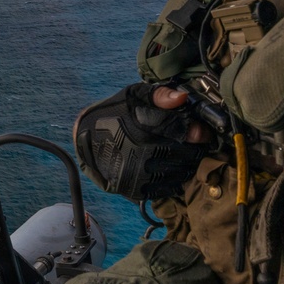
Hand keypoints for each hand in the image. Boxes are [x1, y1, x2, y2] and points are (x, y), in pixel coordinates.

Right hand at [73, 83, 210, 200]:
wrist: (86, 141)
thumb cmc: (113, 115)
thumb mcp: (132, 96)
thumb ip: (158, 94)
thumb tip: (182, 97)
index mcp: (145, 128)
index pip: (188, 132)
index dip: (198, 131)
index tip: (198, 129)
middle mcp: (144, 153)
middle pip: (190, 154)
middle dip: (193, 147)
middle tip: (187, 141)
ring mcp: (141, 174)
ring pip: (183, 172)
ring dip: (186, 163)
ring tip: (175, 153)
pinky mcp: (138, 188)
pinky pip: (169, 187)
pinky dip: (174, 178)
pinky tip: (166, 167)